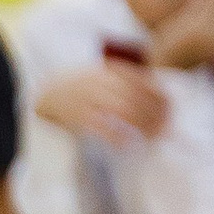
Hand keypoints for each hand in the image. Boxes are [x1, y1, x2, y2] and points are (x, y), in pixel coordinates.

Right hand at [35, 65, 168, 146]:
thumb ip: (126, 83)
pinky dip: (117, 136)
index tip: (170, 113)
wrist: (44, 99)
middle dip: (154, 115)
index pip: (142, 80)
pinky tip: (127, 144)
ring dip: (141, 125)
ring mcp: (84, 97)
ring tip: (151, 138)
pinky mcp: (73, 116)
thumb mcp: (102, 79)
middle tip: (165, 131)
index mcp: (106, 69)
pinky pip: (100, 126)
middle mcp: (97, 80)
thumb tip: (163, 100)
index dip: (160, 97)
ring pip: (122, 109)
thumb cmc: (80, 92)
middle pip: (135, 96)